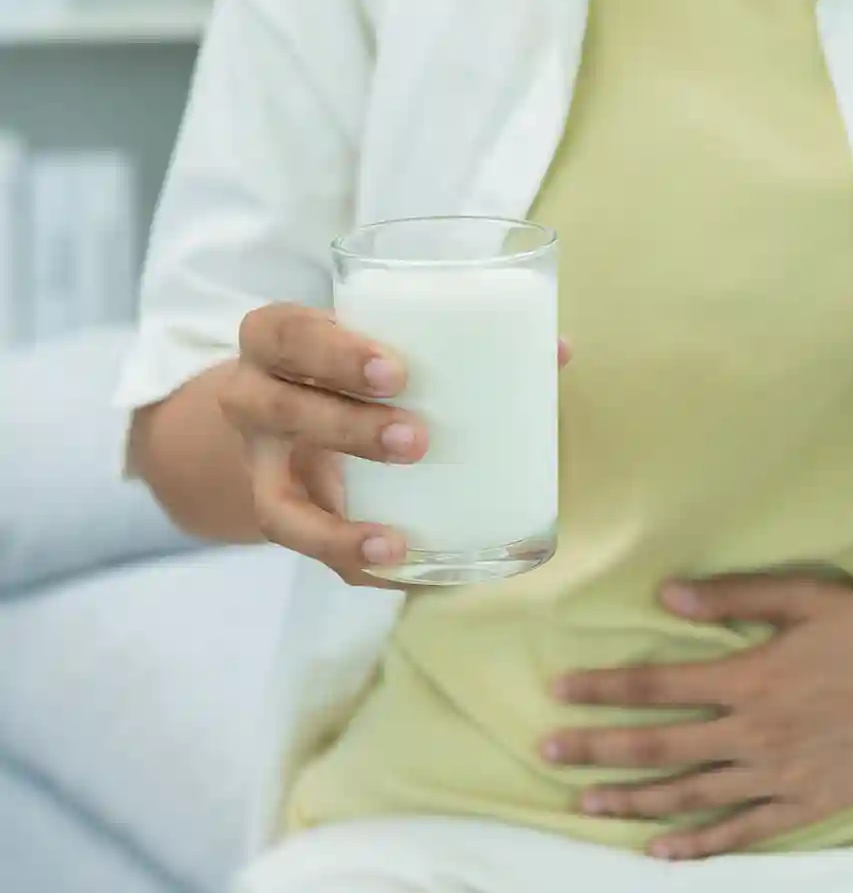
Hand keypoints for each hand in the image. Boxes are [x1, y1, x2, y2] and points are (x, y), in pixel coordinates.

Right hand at [221, 302, 570, 586]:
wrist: (287, 422)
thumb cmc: (354, 369)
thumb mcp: (385, 344)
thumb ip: (464, 347)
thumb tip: (559, 351)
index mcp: (279, 339)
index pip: (286, 332)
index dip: (333, 350)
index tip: (395, 368)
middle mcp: (253, 396)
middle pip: (278, 405)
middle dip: (346, 423)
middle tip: (418, 437)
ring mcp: (258, 461)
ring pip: (277, 492)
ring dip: (341, 515)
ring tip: (398, 533)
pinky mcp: (275, 511)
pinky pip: (300, 545)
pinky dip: (344, 554)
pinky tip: (394, 560)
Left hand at [544, 577, 852, 860]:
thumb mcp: (807, 597)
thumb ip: (735, 597)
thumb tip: (669, 595)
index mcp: (752, 677)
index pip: (658, 685)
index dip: (604, 690)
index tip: (560, 691)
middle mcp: (756, 732)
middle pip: (659, 746)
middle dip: (597, 748)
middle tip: (546, 751)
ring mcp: (781, 774)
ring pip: (690, 795)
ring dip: (632, 799)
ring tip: (585, 801)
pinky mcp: (808, 804)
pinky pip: (742, 832)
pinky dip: (699, 845)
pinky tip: (661, 851)